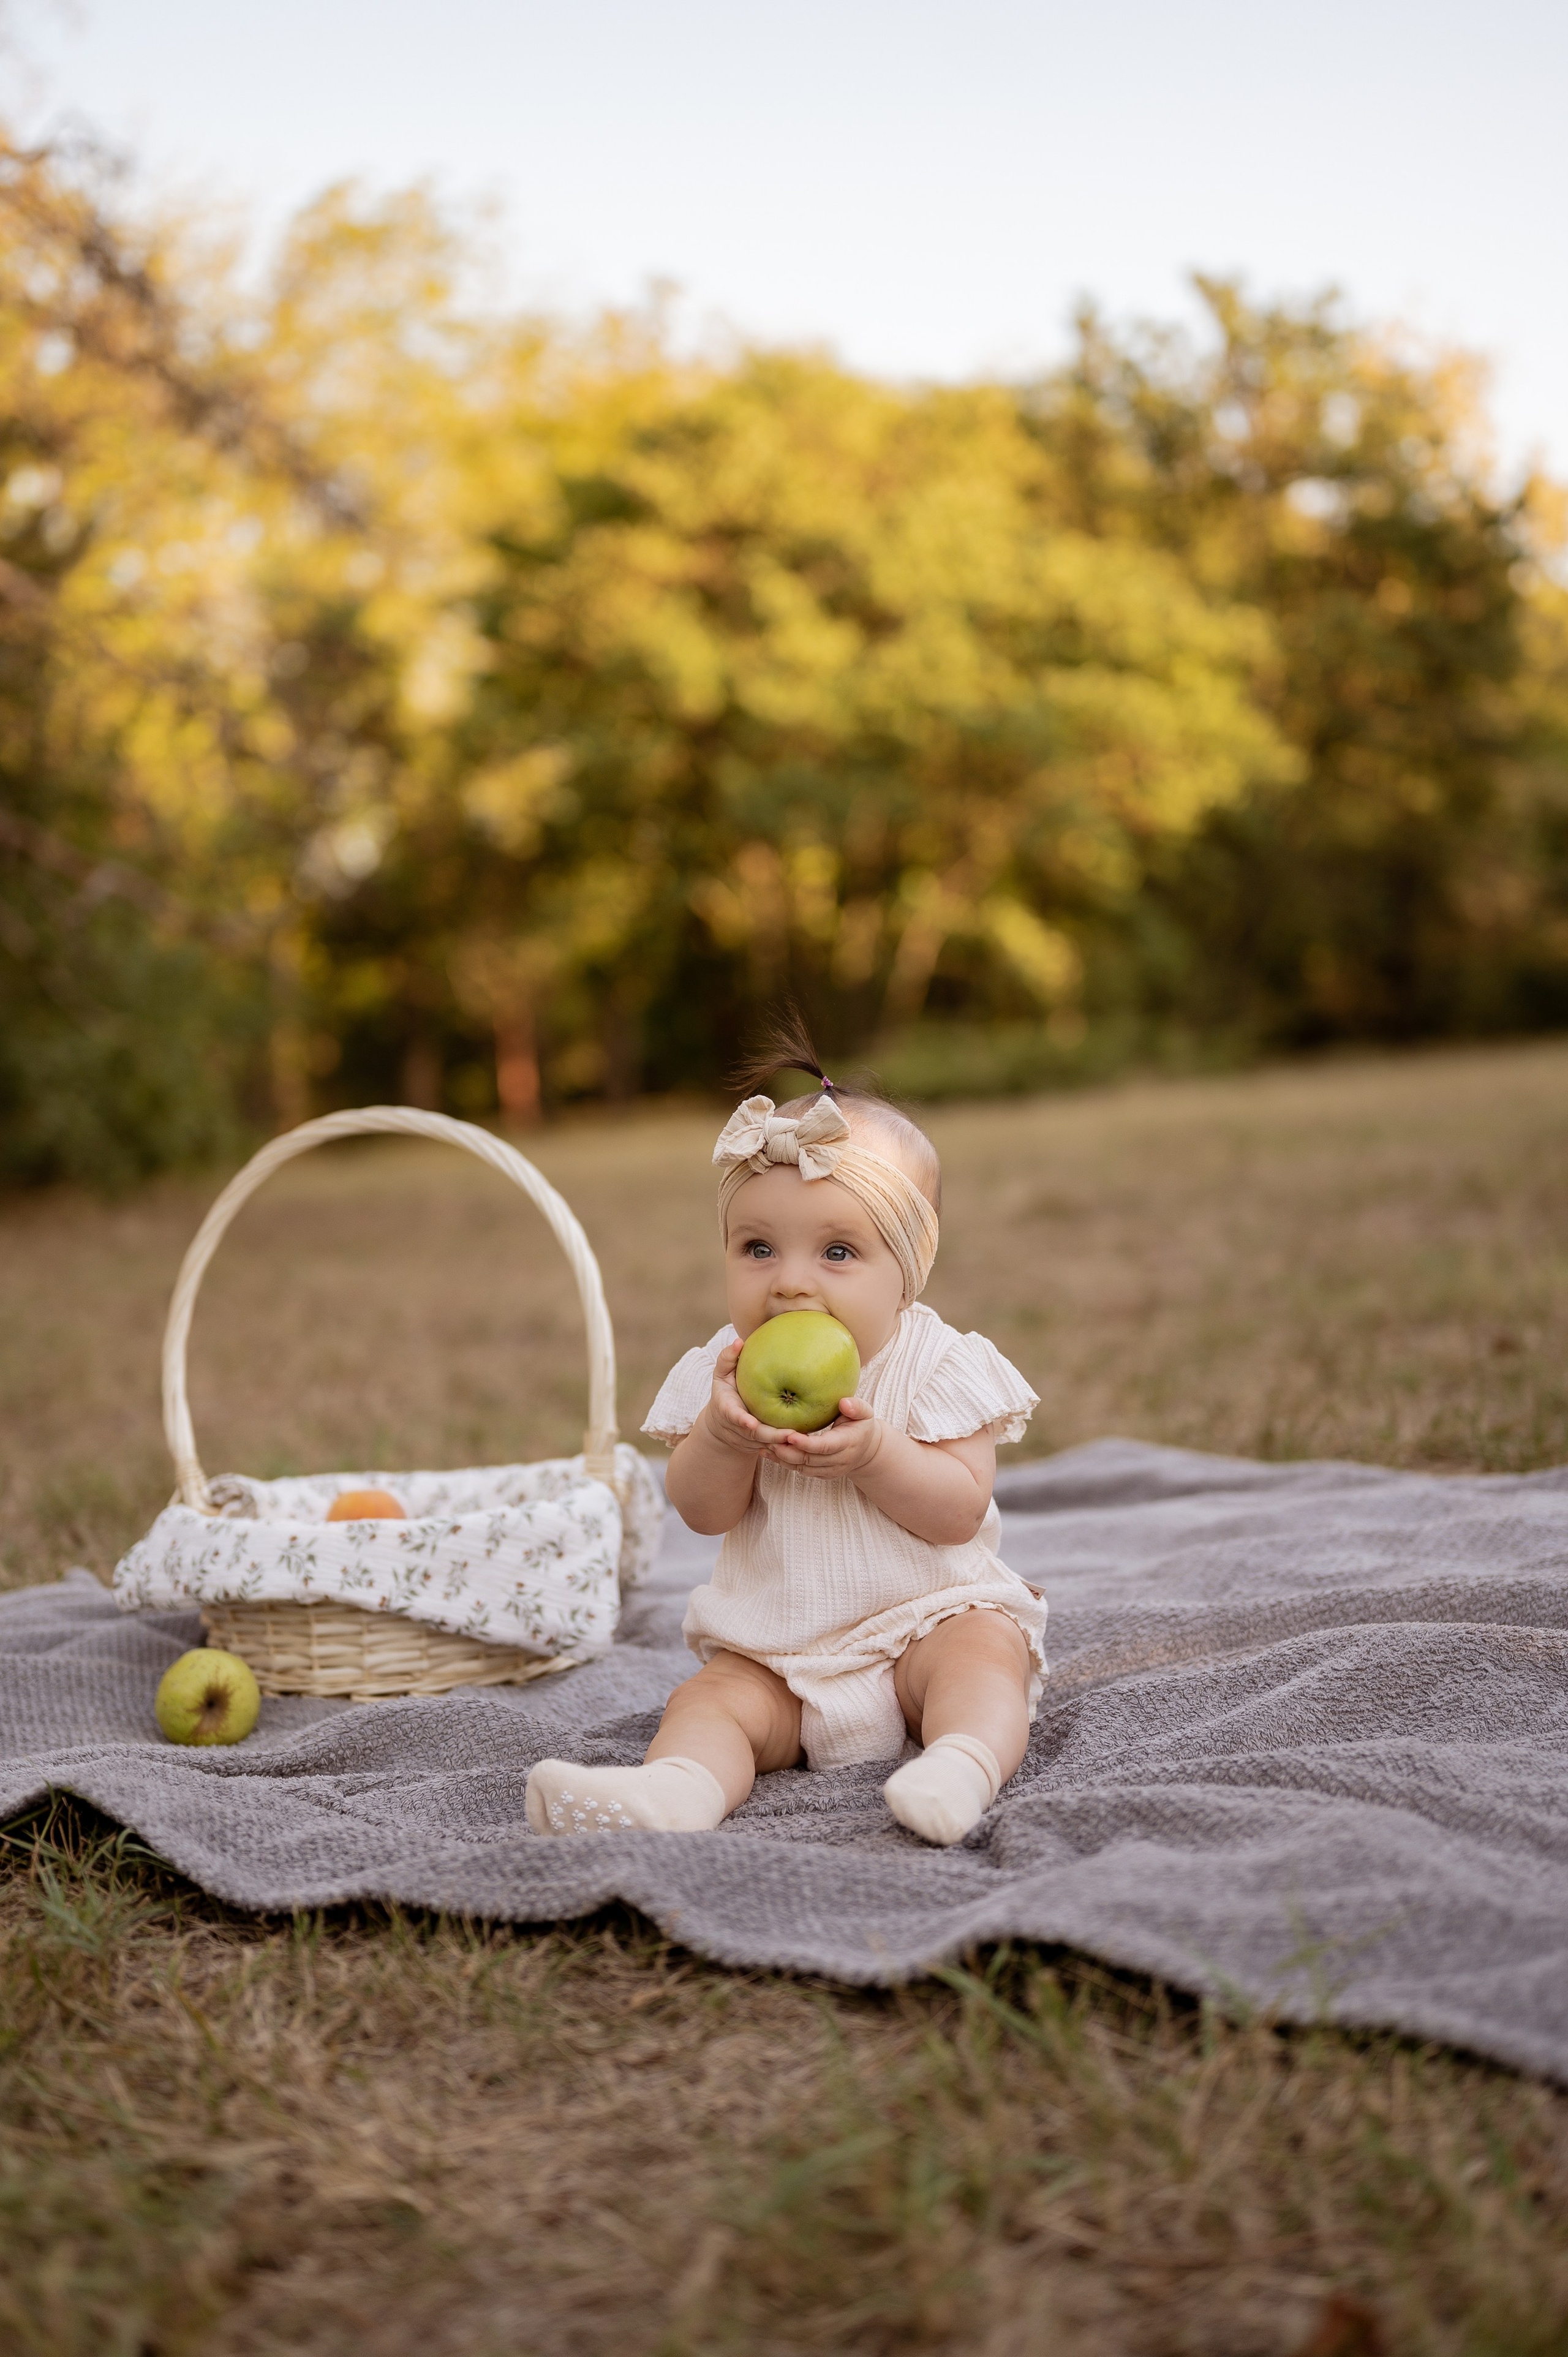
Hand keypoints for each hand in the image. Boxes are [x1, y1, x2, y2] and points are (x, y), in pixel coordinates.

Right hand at [700, 1340, 797, 1458]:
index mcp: (728, 1410)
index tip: (750, 1423)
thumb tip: (738, 1341)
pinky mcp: (763, 1446)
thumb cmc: (725, 1392)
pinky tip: (807, 1443)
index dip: (741, 1421)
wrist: (723, 1425)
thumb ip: (727, 1359)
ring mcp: (751, 1441)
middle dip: (773, 1437)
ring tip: (803, 1440)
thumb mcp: (721, 1375)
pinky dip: (789, 1448)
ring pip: (769, 1445)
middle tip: (791, 1434)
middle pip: (757, 1436)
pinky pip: (777, 1448)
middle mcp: (740, 1429)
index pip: (733, 1416)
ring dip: (784, 1446)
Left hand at [762, 1394, 883, 1479]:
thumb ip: (856, 1407)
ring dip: (783, 1458)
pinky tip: (768, 1453)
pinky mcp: (822, 1475)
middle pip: (809, 1460)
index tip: (789, 1436)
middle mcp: (839, 1461)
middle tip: (769, 1439)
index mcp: (847, 1444)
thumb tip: (844, 1402)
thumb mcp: (865, 1413)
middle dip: (788, 1452)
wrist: (866, 1450)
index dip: (806, 1444)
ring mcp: (830, 1471)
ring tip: (765, 1445)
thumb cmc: (861, 1425)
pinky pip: (801, 1471)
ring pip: (802, 1468)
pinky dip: (784, 1463)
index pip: (824, 1447)